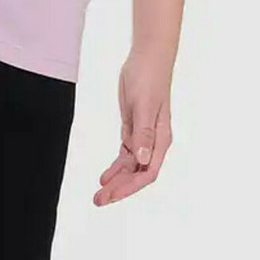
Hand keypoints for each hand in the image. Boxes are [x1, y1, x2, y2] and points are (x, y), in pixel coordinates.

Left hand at [94, 50, 172, 204]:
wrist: (147, 59)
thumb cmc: (150, 79)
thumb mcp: (144, 106)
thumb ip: (143, 134)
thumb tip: (143, 158)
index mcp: (161, 139)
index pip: (147, 172)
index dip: (130, 187)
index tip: (112, 195)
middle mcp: (154, 142)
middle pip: (137, 173)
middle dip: (119, 189)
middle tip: (98, 200)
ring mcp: (143, 137)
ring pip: (130, 167)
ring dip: (116, 181)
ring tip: (98, 194)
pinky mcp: (133, 129)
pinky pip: (125, 154)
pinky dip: (115, 166)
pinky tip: (104, 176)